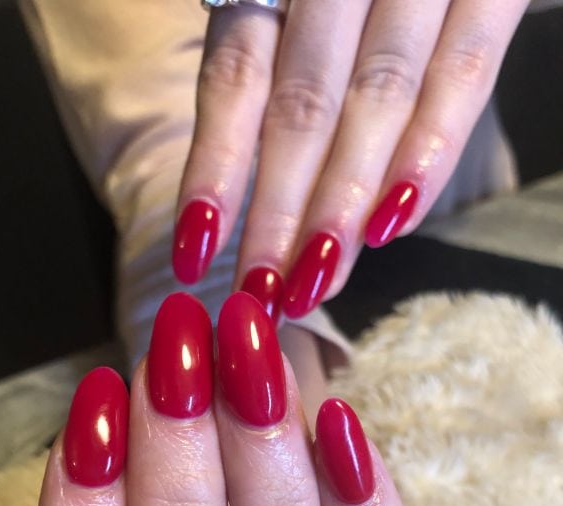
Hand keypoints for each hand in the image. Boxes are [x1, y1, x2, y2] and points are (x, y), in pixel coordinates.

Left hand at [174, 0, 527, 313]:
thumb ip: (276, 60)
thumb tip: (269, 180)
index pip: (233, 80)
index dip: (213, 172)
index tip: (194, 253)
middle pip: (300, 108)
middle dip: (278, 213)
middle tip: (262, 293)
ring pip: (374, 101)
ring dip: (342, 205)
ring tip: (314, 284)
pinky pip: (462, 76)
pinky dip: (428, 153)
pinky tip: (394, 224)